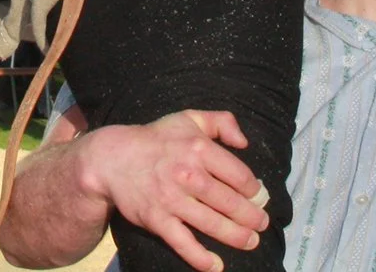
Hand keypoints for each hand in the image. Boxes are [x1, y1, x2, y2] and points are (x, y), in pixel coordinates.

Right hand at [79, 111, 266, 271]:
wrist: (113, 158)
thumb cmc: (157, 139)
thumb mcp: (189, 118)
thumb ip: (222, 122)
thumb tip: (245, 142)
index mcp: (198, 148)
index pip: (238, 174)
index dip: (254, 189)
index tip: (259, 197)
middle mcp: (188, 174)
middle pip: (230, 202)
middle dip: (251, 217)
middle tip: (262, 224)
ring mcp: (172, 199)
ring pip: (212, 223)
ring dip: (236, 236)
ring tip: (251, 242)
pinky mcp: (157, 219)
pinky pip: (183, 242)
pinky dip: (200, 257)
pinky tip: (216, 265)